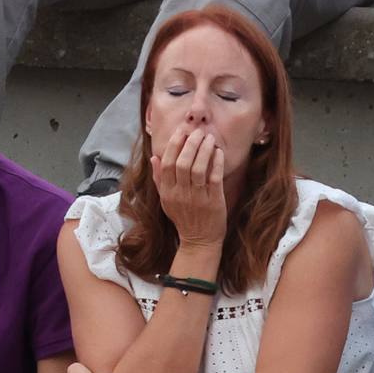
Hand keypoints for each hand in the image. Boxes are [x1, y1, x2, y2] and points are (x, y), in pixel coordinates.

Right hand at [153, 126, 232, 248]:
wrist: (199, 241)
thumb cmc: (183, 218)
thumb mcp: (166, 199)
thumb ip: (159, 179)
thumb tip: (155, 157)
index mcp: (168, 191)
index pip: (167, 163)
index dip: (174, 145)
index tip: (181, 131)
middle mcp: (180, 193)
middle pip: (182, 163)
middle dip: (190, 144)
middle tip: (197, 132)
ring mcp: (197, 197)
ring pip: (198, 168)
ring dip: (204, 150)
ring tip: (209, 138)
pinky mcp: (213, 201)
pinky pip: (214, 178)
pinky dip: (216, 163)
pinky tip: (218, 152)